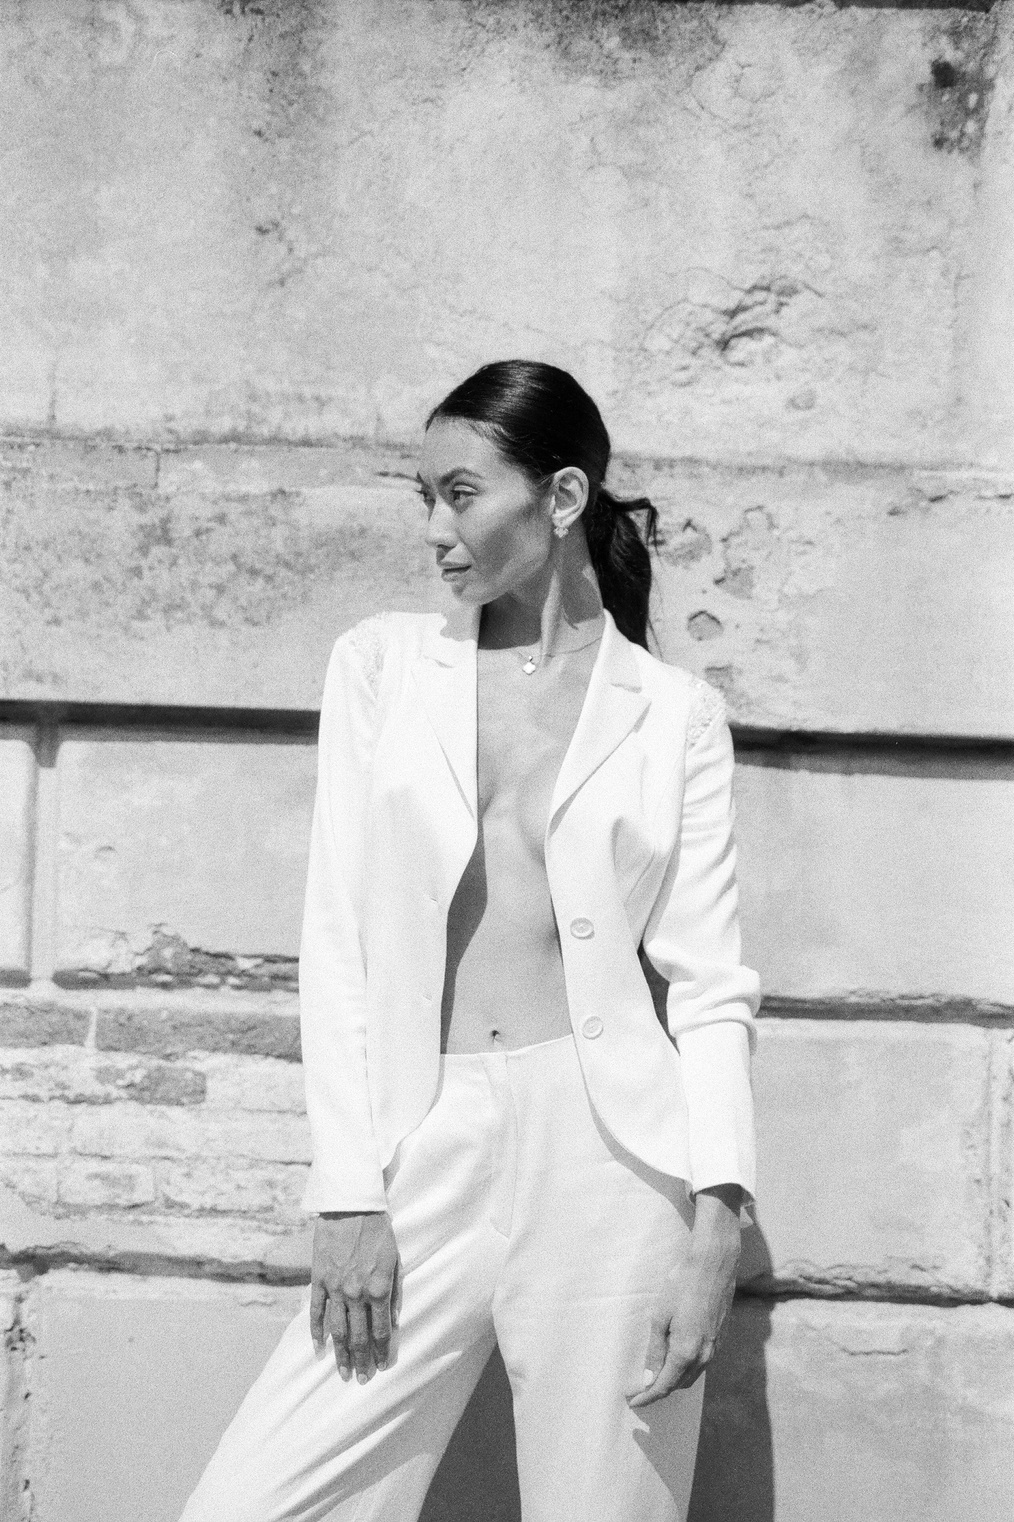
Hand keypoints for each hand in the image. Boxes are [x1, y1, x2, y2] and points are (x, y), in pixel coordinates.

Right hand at [309, 1212, 401, 1383]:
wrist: (351, 1206)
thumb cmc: (379, 1231)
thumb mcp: (394, 1260)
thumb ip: (393, 1292)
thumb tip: (392, 1320)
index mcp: (378, 1289)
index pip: (381, 1331)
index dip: (381, 1352)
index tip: (381, 1366)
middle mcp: (356, 1293)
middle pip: (359, 1336)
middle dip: (362, 1360)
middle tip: (361, 1379)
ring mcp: (335, 1288)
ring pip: (337, 1330)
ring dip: (340, 1354)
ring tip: (343, 1373)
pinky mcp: (318, 1279)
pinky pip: (316, 1312)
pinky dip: (317, 1332)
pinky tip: (319, 1349)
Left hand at [628, 1184, 741, 1408]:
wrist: (714, 1264)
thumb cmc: (682, 1285)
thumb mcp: (660, 1316)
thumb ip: (655, 1350)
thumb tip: (650, 1379)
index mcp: (686, 1352)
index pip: (664, 1386)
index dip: (647, 1396)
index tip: (632, 1401)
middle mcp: (703, 1355)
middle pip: (678, 1384)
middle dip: (658, 1390)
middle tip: (637, 1389)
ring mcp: (714, 1347)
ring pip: (691, 1376)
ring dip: (672, 1381)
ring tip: (653, 1377)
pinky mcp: (718, 1338)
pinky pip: (700, 1364)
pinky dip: (684, 1369)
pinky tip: (673, 1359)